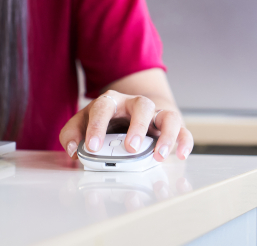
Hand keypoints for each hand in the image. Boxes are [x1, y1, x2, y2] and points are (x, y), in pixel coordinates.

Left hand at [59, 90, 193, 161]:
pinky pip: (183, 130)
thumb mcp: (83, 123)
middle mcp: (136, 104)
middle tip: (130, 148)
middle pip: (142, 106)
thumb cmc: (106, 122)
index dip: (97, 126)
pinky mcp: (170, 127)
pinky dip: (184, 141)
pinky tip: (180, 154)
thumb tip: (72, 148)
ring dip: (166, 135)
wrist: (129, 114)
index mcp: (112, 102)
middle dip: (137, 127)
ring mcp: (156, 115)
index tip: (92, 146)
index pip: (103, 108)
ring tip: (158, 155)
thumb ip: (72, 134)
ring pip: (168, 116)